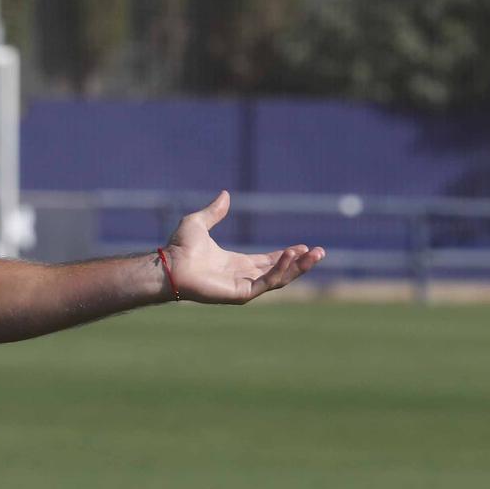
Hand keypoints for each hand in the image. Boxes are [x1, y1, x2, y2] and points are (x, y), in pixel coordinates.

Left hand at [163, 191, 324, 303]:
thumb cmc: (179, 248)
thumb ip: (215, 211)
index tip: (304, 246)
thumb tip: (225, 194)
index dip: (287, 255)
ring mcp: (242, 286)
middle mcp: (242, 276)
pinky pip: (267, 283)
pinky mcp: (240, 294)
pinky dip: (280, 270)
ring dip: (298, 267)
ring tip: (315, 254)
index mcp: (236, 263)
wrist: (169, 265)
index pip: (268, 261)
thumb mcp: (199, 222)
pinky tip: (291, 256)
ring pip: (279, 279)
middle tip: (320, 252)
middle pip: (280, 271)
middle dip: (301, 263)